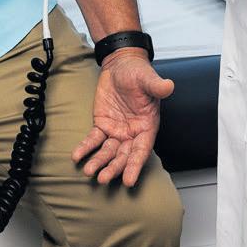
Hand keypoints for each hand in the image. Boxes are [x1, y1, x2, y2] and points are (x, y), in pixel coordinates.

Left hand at [72, 51, 175, 185]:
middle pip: (123, 155)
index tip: (128, 180)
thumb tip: (169, 86)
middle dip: (114, 168)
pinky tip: (77, 156)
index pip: (142, 150)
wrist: (121, 65)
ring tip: (89, 172)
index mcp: (147, 126)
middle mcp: (132, 133)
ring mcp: (116, 131)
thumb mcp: (147, 78)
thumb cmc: (137, 73)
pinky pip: (93, 139)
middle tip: (103, 179)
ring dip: (99, 162)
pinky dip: (85, 148)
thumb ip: (156, 86)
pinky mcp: (102, 125)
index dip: (135, 165)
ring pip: (107, 151)